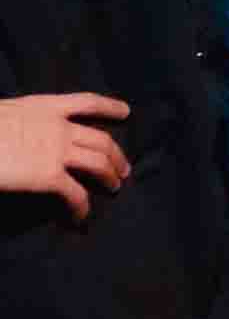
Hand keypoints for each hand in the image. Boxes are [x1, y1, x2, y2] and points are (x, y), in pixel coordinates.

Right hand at [0, 93, 129, 221]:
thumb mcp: (5, 112)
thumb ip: (24, 120)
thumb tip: (26, 132)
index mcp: (43, 106)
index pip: (86, 102)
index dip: (109, 107)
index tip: (126, 112)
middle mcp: (58, 126)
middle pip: (101, 139)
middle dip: (116, 154)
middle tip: (123, 168)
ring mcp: (57, 151)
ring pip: (99, 164)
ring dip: (110, 177)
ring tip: (114, 187)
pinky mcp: (49, 176)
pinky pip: (76, 194)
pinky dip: (82, 207)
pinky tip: (80, 216)